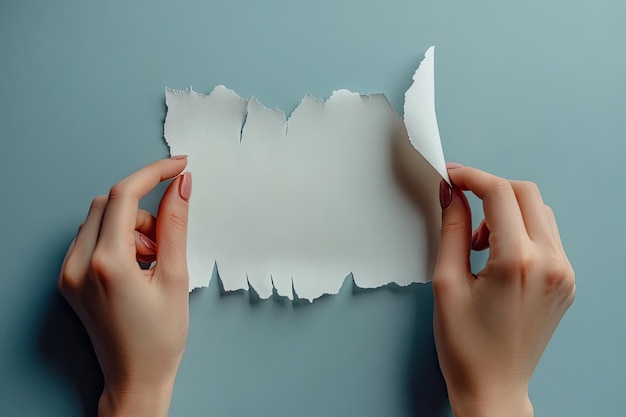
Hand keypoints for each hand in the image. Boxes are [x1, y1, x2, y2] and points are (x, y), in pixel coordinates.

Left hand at [58, 157, 191, 416]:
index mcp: (107, 264)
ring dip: (130, 225)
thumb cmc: (161, 338)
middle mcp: (79, 265)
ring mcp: (69, 273)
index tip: (179, 166)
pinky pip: (91, 239)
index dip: (154, 173)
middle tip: (164, 237)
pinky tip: (136, 265)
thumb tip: (181, 186)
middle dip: (142, 208)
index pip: (125, 196)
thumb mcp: (176, 277)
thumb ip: (176, 224)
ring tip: (152, 260)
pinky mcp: (69, 280)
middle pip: (108, 203)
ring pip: (99, 219)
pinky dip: (117, 239)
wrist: (136, 378)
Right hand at [433, 164, 574, 416]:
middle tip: (461, 202)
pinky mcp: (566, 282)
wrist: (494, 387)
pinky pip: (547, 236)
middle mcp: (551, 263)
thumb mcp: (446, 282)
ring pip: (539, 211)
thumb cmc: (465, 345)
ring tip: (477, 241)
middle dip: (490, 189)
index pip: (499, 193)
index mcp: (518, 262)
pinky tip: (497, 254)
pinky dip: (521, 230)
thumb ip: (451, 230)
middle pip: (525, 193)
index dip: (471, 177)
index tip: (451, 177)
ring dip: (506, 211)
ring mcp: (564, 273)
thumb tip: (451, 194)